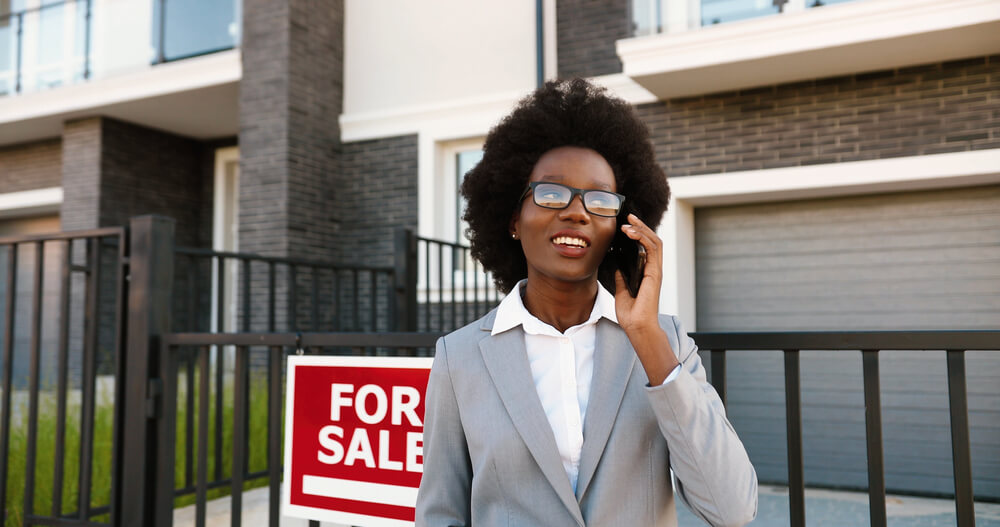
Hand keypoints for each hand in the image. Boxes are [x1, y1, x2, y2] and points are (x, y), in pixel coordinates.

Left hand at [614, 214, 662, 332]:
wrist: (637, 327)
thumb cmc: (631, 314)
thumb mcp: (622, 292)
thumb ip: (622, 278)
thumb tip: (618, 267)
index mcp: (647, 273)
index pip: (646, 247)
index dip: (638, 234)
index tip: (625, 225)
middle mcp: (653, 270)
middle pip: (652, 240)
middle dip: (641, 226)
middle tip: (628, 217)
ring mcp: (656, 271)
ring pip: (654, 242)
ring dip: (642, 229)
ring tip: (629, 222)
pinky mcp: (655, 274)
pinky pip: (653, 250)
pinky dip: (643, 238)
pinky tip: (632, 233)